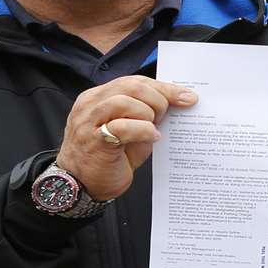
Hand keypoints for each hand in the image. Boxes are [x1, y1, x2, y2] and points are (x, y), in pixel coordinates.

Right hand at [54, 76, 197, 200]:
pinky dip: (143, 130)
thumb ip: (144, 116)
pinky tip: (151, 137)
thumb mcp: (129, 132)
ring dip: (148, 114)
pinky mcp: (94, 140)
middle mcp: (91, 104)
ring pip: (126, 101)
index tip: (186, 96)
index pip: (134, 81)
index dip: (163, 87)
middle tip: (165, 117)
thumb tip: (175, 105)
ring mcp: (89, 121)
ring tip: (153, 128)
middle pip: (132, 86)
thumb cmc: (106, 159)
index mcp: (98, 97)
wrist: (81, 187)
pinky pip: (123, 126)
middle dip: (158, 99)